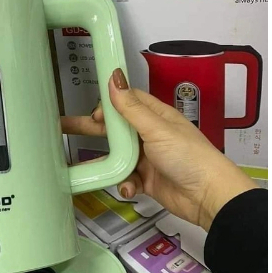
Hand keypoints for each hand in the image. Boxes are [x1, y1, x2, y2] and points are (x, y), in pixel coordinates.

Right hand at [61, 69, 257, 230]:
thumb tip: (114, 77)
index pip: (126, 101)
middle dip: (93, 130)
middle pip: (115, 128)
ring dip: (109, 163)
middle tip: (64, 129)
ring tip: (94, 168)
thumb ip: (131, 107)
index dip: (108, 105)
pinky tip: (129, 187)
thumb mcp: (157, 129)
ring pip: (117, 155)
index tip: (94, 115)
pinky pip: (125, 177)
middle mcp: (150, 134)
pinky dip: (124, 183)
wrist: (207, 196)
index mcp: (155, 116)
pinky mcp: (146, 180)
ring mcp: (147, 158)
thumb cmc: (188, 156)